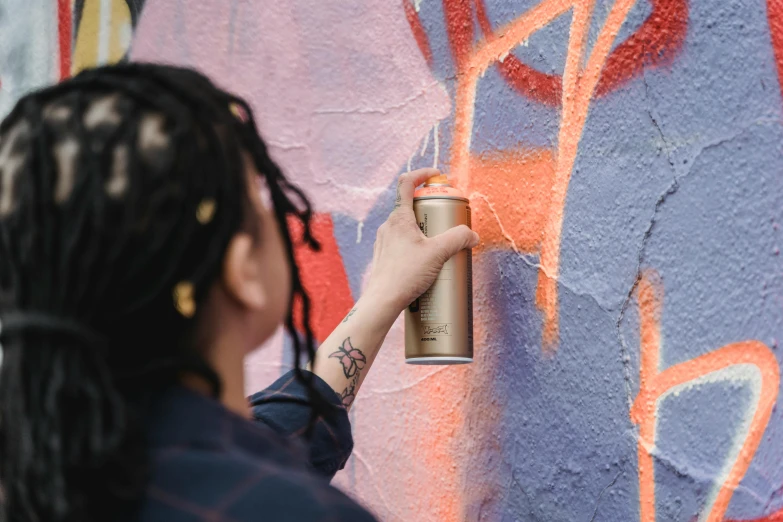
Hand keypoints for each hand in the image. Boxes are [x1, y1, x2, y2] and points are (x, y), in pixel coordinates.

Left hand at [363, 168, 479, 314]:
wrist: (382, 301)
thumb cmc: (405, 275)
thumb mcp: (438, 253)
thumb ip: (458, 239)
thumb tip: (472, 235)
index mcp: (399, 217)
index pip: (406, 183)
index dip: (422, 174)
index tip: (437, 176)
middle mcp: (389, 226)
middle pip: (411, 206)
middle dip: (432, 209)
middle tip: (447, 220)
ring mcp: (385, 241)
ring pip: (407, 226)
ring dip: (425, 229)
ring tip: (441, 245)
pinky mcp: (385, 256)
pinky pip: (403, 243)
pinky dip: (417, 245)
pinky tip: (428, 262)